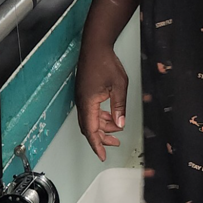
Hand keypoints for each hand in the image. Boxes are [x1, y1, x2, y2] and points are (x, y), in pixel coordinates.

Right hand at [76, 44, 128, 161]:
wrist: (95, 46)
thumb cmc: (105, 62)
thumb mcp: (119, 86)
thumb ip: (119, 106)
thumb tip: (120, 123)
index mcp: (88, 103)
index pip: (91, 130)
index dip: (97, 144)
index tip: (102, 155)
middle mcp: (82, 102)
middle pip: (89, 128)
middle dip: (101, 138)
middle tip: (114, 144)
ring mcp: (82, 97)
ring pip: (90, 119)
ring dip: (102, 127)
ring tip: (117, 130)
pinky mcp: (85, 93)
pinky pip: (91, 111)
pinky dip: (101, 117)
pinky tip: (111, 117)